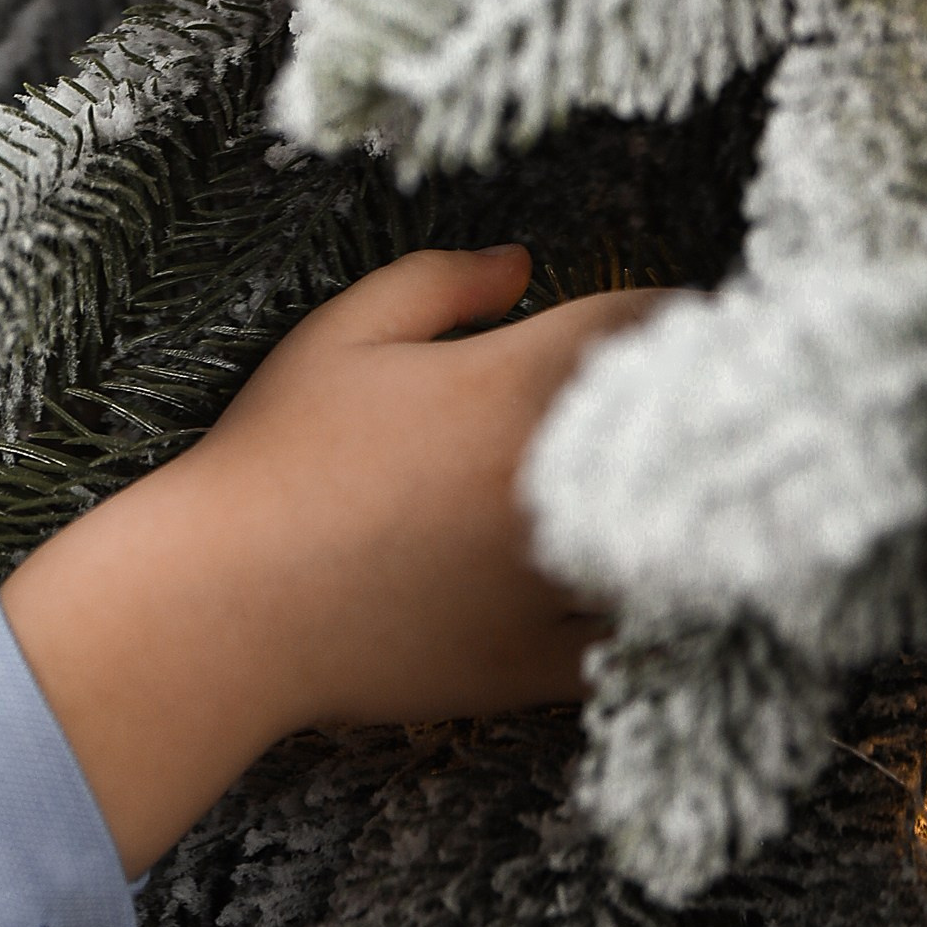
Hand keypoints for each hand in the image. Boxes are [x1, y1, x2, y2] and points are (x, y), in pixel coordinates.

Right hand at [0, 247, 650, 873]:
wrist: (222, 605)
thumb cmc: (273, 458)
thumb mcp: (342, 335)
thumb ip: (442, 281)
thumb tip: (521, 261)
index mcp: (516, 386)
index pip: (650, 323)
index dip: (674, 310)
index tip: (675, 314)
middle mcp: (561, 484)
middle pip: (695, 428)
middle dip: (700, 403)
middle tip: (704, 392)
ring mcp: (561, 583)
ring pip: (687, 544)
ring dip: (694, 511)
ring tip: (696, 494)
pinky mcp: (545, 664)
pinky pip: (639, 641)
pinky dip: (652, 615)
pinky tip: (644, 590)